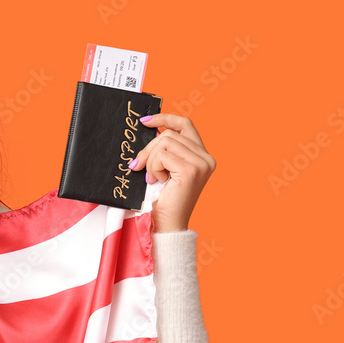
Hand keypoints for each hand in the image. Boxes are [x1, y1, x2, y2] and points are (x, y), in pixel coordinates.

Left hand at [127, 113, 215, 232]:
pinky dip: (153, 168)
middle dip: (148, 149)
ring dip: (150, 160)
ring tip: (152, 178)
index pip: (185, 124)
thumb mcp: (166, 169)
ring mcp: (200, 164)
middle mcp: (206, 158)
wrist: (168, 224)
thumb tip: (150, 129)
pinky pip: (162, 156)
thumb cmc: (165, 200)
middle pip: (169, 134)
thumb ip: (165, 150)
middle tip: (137, 165)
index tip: (145, 121)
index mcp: (202, 156)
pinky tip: (156, 181)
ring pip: (164, 143)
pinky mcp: (190, 171)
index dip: (165, 118)